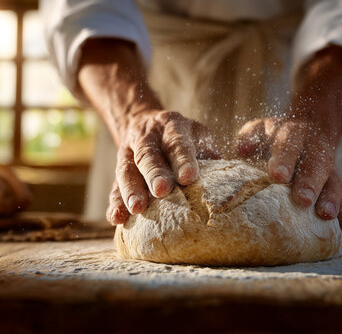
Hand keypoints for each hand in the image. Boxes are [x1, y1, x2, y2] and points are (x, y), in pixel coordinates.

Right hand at [77, 38, 219, 224]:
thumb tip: (226, 179)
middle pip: (148, 154)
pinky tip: (116, 217)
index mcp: (172, 125)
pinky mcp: (119, 169)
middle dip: (154, 173)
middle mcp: (147, 136)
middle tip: (161, 191)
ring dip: (131, 190)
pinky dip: (115, 202)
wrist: (144, 123)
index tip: (189, 177)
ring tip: (137, 209)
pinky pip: (114, 185)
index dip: (183, 159)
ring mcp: (128, 152)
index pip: (178, 141)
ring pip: (126, 170)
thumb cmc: (181, 137)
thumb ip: (208, 154)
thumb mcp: (197, 135)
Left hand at [236, 117, 341, 232]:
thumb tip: (242, 150)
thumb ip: (249, 137)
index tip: (277, 176)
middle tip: (303, 199)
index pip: (289, 144)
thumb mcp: (259, 130)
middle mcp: (314, 150)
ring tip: (326, 215)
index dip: (284, 160)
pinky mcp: (333, 184)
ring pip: (333, 182)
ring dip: (331, 199)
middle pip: (315, 164)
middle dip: (310, 182)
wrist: (308, 129)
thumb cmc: (274, 137)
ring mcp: (327, 168)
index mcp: (293, 134)